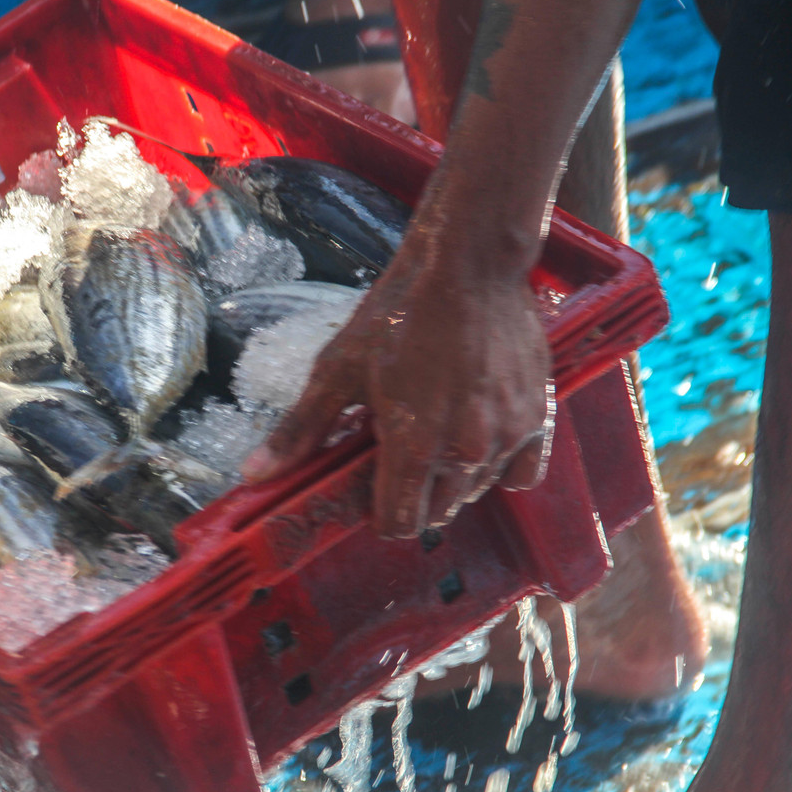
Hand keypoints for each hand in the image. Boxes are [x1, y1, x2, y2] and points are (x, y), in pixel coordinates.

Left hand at [241, 228, 553, 537]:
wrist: (468, 267)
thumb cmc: (399, 314)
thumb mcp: (337, 370)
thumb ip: (300, 430)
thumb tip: (254, 474)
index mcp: (412, 448)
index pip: (399, 524)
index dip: (380, 514)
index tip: (373, 487)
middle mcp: (465, 454)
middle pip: (436, 513)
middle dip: (414, 494)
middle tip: (400, 451)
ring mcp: (507, 438)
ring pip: (475, 491)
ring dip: (453, 479)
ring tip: (435, 432)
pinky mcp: (537, 417)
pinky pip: (522, 473)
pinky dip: (501, 467)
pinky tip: (478, 439)